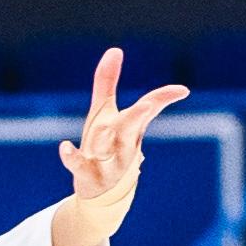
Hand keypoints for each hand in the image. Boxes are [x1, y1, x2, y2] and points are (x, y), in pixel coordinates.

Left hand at [50, 46, 188, 245]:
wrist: (101, 195)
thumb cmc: (105, 147)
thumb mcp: (105, 114)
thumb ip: (107, 82)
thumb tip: (114, 49)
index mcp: (128, 128)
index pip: (148, 110)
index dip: (162, 98)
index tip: (181, 90)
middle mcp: (121, 144)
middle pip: (131, 128)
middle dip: (138, 116)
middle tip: (148, 105)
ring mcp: (106, 162)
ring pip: (108, 148)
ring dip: (107, 137)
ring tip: (103, 126)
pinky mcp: (87, 176)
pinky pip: (79, 167)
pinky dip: (71, 158)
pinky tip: (64, 147)